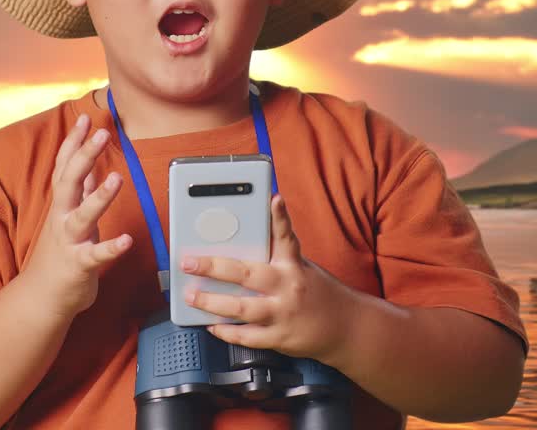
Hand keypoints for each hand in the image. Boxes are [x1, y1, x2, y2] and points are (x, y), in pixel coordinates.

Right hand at [21, 113, 131, 319]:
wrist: (41, 298)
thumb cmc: (59, 255)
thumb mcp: (68, 217)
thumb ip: (79, 192)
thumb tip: (90, 165)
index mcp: (61, 205)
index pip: (65, 167)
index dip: (73, 142)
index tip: (84, 118)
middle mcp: (61, 219)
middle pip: (70, 181)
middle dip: (84, 156)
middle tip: (101, 132)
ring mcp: (69, 242)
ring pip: (82, 216)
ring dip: (99, 197)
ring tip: (116, 178)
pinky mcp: (79, 266)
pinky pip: (95, 256)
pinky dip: (111, 248)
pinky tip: (126, 240)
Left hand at [180, 194, 352, 360]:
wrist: (347, 328)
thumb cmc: (318, 293)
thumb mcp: (302, 267)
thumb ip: (275, 257)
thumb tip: (239, 245)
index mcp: (294, 265)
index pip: (286, 236)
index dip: (280, 216)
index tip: (273, 198)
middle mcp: (289, 287)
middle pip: (246, 274)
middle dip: (213, 267)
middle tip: (189, 263)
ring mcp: (284, 313)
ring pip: (241, 308)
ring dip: (211, 303)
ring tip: (192, 297)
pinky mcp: (280, 338)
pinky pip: (246, 336)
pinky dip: (226, 331)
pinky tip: (212, 325)